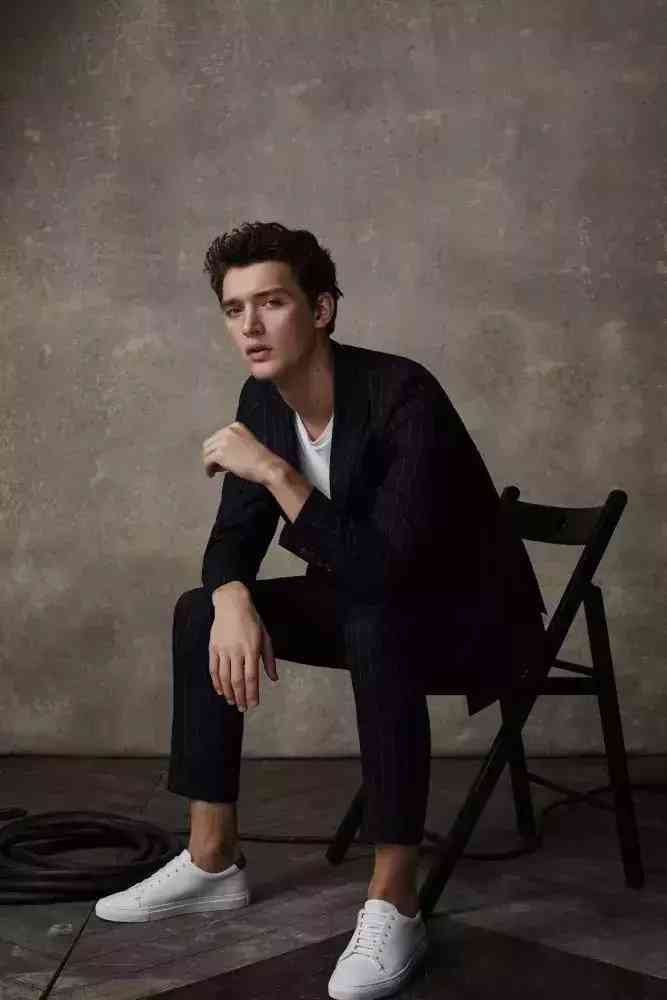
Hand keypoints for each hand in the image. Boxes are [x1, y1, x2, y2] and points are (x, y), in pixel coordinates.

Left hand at [202, 421, 281, 485]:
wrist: (267, 466)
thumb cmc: (261, 459)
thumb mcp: (247, 444)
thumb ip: (233, 446)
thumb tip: (219, 457)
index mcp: (235, 426)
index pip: (217, 436)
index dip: (216, 448)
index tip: (219, 458)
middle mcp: (227, 431)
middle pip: (209, 443)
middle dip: (211, 455)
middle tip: (215, 466)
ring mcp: (223, 442)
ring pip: (206, 452)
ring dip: (209, 462)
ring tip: (214, 471)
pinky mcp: (220, 454)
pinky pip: (207, 461)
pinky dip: (208, 469)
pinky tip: (212, 474)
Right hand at [208, 594, 278, 711]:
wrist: (232, 603)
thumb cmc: (252, 620)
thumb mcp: (265, 637)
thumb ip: (269, 659)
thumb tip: (274, 678)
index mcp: (252, 648)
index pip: (252, 677)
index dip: (252, 694)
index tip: (253, 704)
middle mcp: (237, 650)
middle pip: (237, 680)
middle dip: (240, 697)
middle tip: (242, 708)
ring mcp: (223, 649)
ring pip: (224, 677)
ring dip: (228, 692)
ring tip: (232, 701)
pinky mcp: (213, 647)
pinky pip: (213, 668)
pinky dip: (216, 682)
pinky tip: (220, 690)